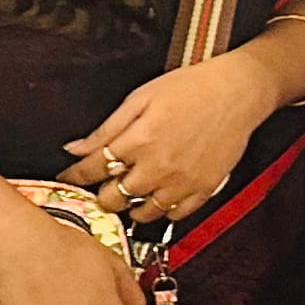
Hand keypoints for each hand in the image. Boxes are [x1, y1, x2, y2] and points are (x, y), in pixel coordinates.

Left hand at [63, 52, 279, 227]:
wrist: (237, 92)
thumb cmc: (189, 89)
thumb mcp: (140, 98)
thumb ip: (106, 129)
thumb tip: (75, 149)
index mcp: (138, 141)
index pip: (94, 170)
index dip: (75, 176)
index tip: (67, 177)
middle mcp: (158, 167)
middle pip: (114, 198)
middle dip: (101, 194)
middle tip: (102, 186)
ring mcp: (182, 182)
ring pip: (143, 213)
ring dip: (130, 207)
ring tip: (129, 194)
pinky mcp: (204, 189)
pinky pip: (176, 215)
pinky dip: (163, 211)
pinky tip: (158, 197)